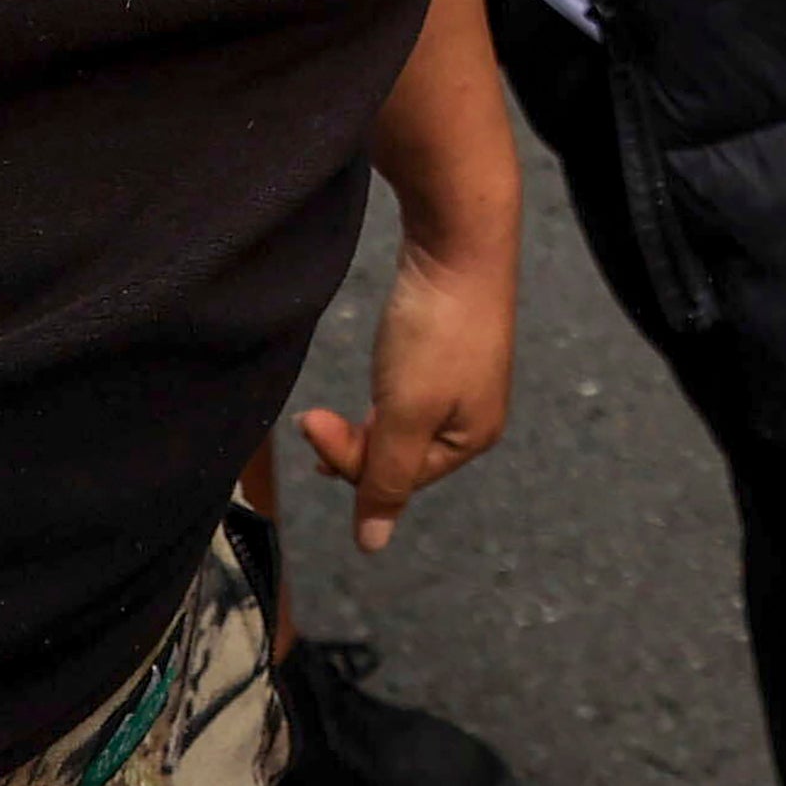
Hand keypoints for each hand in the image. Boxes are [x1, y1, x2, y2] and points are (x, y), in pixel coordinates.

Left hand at [295, 217, 512, 552]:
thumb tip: (372, 546)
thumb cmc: (436, 329)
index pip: (396, 479)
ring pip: (399, 422)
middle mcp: (474, 415)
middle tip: (314, 417)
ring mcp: (465, 381)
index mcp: (473, 438)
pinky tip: (376, 371)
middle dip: (352, 442)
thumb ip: (385, 479)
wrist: (458, 240)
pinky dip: (381, 391)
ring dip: (363, 419)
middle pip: (398, 454)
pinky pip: (408, 391)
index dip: (348, 459)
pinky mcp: (450, 348)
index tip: (311, 422)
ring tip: (336, 403)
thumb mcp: (405, 413)